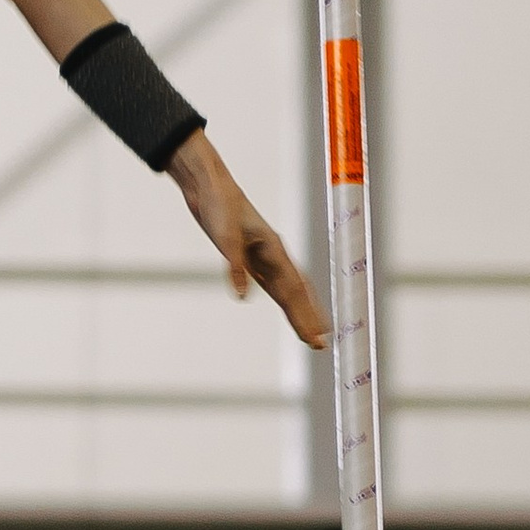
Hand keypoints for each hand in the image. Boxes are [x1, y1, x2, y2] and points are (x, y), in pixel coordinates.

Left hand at [168, 133, 327, 345]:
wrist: (208, 185)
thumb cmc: (219, 205)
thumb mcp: (224, 237)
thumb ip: (235, 267)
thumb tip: (243, 297)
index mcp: (273, 249)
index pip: (293, 290)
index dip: (304, 315)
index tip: (316, 337)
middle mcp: (273, 254)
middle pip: (296, 292)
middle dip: (309, 318)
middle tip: (321, 345)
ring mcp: (264, 255)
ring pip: (287, 289)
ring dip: (299, 310)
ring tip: (311, 331)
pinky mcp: (251, 255)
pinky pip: (273, 282)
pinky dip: (283, 297)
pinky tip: (286, 306)